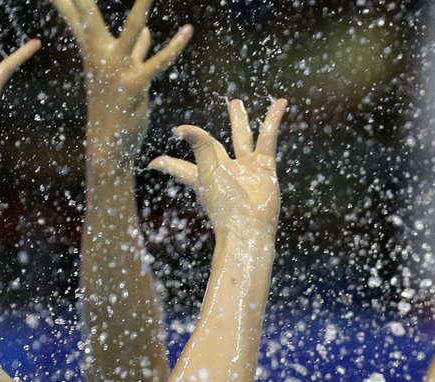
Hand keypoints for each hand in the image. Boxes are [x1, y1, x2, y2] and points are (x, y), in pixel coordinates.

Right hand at [49, 0, 191, 152]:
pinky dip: (175, 46)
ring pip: (130, 30)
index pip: (73, 14)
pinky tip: (188, 30)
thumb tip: (146, 30)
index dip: (64, 0)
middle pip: (87, 14)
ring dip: (142, 7)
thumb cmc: (115, 108)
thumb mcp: (124, 72)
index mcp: (92, 49)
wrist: (107, 144)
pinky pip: (159, 62)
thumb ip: (136, 49)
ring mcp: (116, 69)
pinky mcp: (134, 84)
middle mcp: (99, 54)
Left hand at [151, 99, 284, 249]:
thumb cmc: (225, 205)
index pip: (181, 168)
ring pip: (242, 140)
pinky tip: (280, 104)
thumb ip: (199, 147)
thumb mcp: (207, 172)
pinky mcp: (265, 168)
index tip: (153, 164)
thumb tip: (181, 128)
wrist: (250, 225)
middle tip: (195, 129)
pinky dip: (274, 120)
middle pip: (213, 146)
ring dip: (239, 121)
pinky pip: (268, 139)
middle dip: (208, 135)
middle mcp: (224, 171)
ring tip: (236, 103)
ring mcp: (246, 170)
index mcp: (204, 176)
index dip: (169, 165)